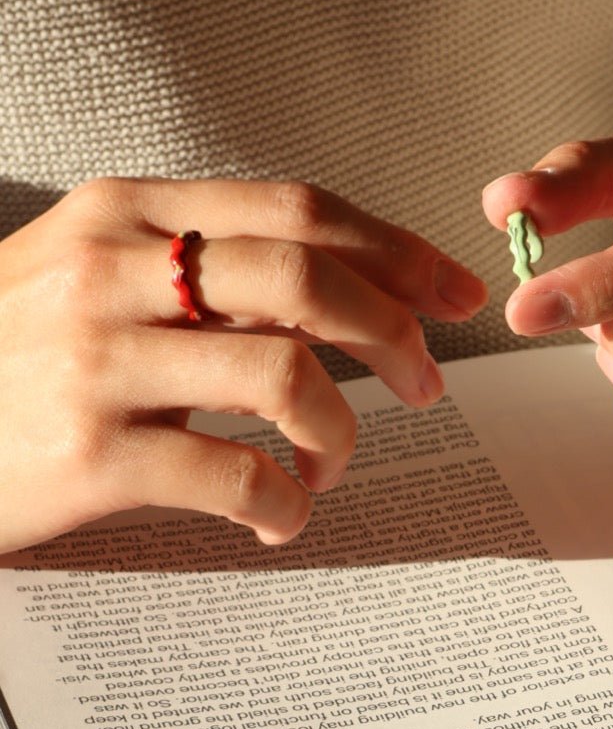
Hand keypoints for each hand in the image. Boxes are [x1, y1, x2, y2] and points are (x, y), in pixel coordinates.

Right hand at [0, 176, 486, 551]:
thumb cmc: (9, 355)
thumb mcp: (89, 275)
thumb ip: (199, 272)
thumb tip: (337, 297)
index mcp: (123, 213)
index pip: (295, 209)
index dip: (394, 249)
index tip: (452, 292)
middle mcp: (110, 272)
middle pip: (307, 279)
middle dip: (395, 332)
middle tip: (424, 383)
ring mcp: (96, 362)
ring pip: (285, 377)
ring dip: (342, 431)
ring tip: (329, 465)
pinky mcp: (87, 456)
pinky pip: (235, 476)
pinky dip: (284, 505)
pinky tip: (280, 520)